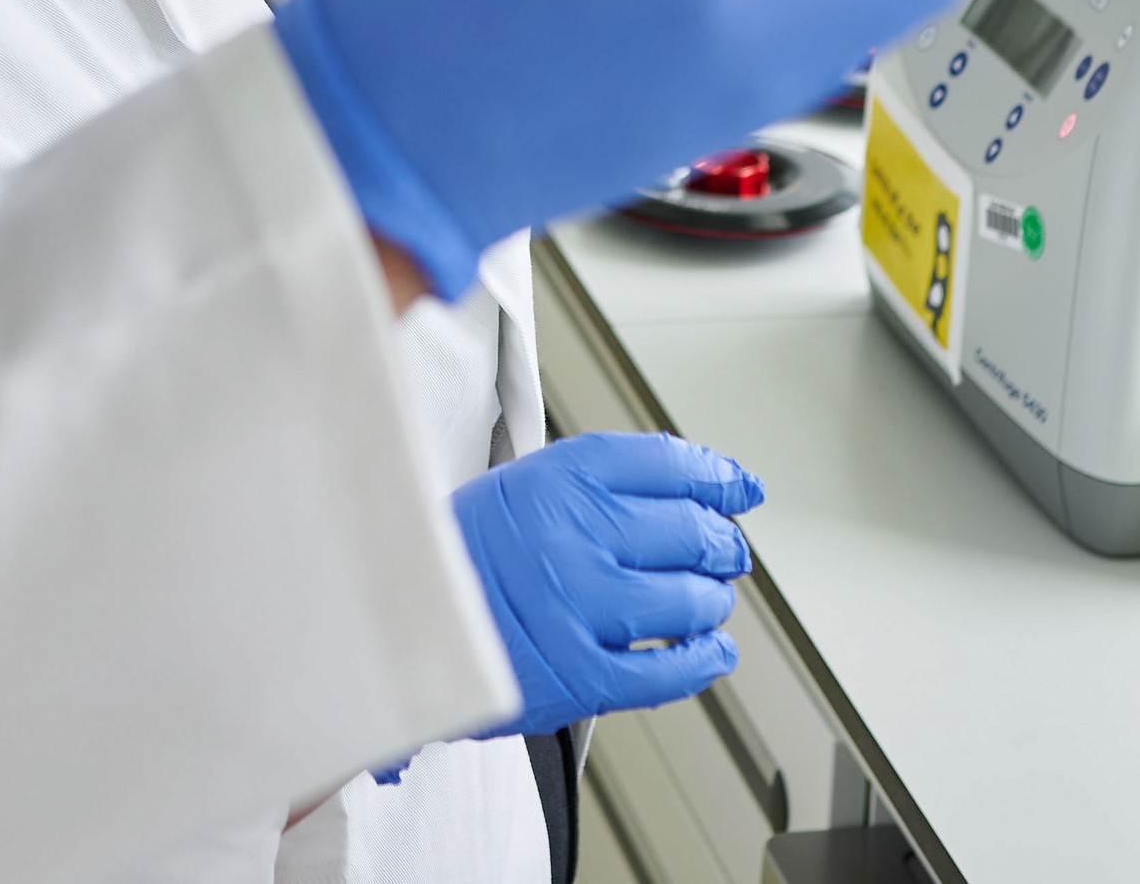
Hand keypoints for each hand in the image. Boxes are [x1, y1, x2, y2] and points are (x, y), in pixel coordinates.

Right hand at [452, 435, 760, 737]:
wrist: (400, 621)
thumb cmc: (472, 552)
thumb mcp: (531, 485)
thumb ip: (615, 480)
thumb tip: (718, 481)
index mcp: (560, 478)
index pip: (672, 465)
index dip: (719, 478)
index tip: (740, 489)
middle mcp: (574, 535)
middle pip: (692, 531)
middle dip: (721, 543)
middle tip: (722, 551)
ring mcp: (578, 607)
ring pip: (691, 601)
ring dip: (713, 601)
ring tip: (706, 600)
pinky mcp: (578, 675)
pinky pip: (670, 671)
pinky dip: (705, 660)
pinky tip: (711, 650)